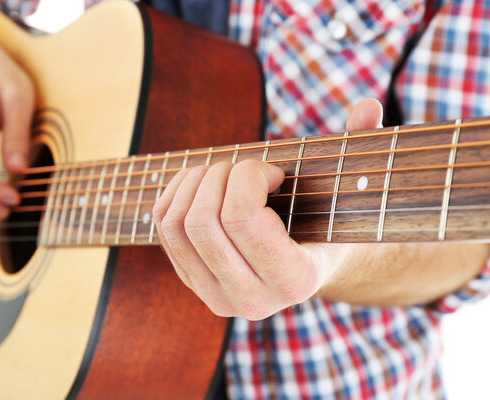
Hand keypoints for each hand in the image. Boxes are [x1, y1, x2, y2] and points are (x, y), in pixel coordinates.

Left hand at [153, 99, 383, 319]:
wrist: (307, 266)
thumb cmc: (327, 221)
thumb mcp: (347, 191)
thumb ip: (360, 150)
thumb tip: (369, 105)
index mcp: (296, 281)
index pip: (243, 219)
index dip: (250, 176)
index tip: (273, 171)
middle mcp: (251, 299)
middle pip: (203, 223)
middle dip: (221, 175)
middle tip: (244, 166)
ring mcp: (215, 294)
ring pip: (177, 225)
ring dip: (194, 181)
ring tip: (222, 171)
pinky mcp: (191, 281)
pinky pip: (162, 229)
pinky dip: (175, 192)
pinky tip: (202, 182)